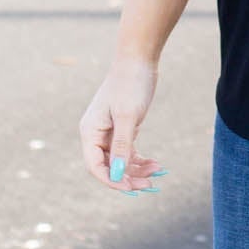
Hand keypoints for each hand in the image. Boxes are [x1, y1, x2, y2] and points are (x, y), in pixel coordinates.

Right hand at [79, 52, 168, 192]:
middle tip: (149, 184)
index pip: (95, 166)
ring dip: (137, 170)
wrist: (138, 60)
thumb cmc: (130, 85)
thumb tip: (117, 173)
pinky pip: (128, 152)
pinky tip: (156, 164)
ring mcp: (108, 132)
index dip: (111, 180)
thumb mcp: (127, 117)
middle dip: (128, 177)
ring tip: (158, 172)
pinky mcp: (122, 128)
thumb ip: (121, 146)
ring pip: (120, 161)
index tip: (131, 188)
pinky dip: (140, 159)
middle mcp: (96, 134)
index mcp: (89, 132)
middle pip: (108, 166)